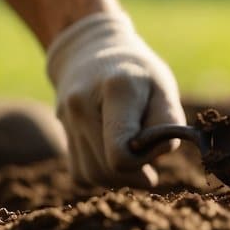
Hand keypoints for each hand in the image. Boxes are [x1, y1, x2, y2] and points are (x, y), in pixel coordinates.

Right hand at [46, 12, 185, 186]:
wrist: (91, 51)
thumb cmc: (137, 72)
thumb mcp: (163, 87)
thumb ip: (168, 121)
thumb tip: (159, 152)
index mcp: (116, 90)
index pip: (121, 154)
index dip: (145, 160)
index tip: (157, 144)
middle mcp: (82, 105)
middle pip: (106, 169)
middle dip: (135, 172)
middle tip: (151, 155)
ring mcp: (66, 119)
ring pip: (91, 176)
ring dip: (119, 178)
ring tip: (136, 155)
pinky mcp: (61, 133)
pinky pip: (80, 174)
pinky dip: (102, 174)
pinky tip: (114, 154)